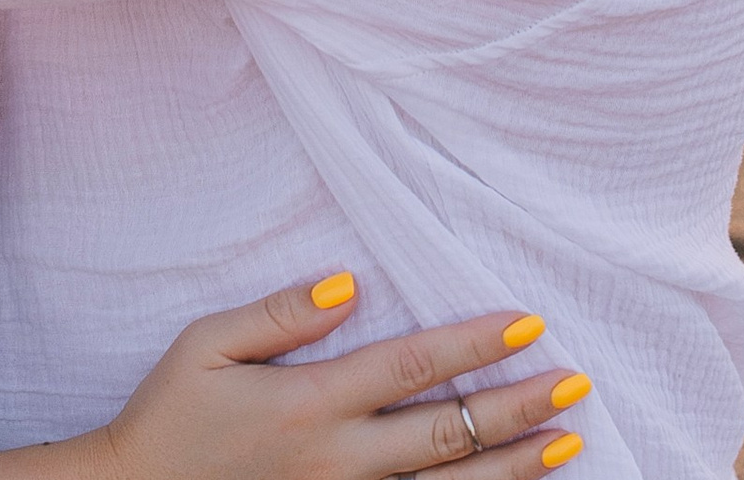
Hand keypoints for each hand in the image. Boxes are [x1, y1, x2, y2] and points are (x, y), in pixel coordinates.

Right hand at [99, 273, 590, 479]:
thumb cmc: (168, 415)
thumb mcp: (206, 343)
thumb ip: (280, 312)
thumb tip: (348, 283)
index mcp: (309, 403)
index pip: (411, 365)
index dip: (472, 343)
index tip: (527, 324)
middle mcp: (338, 460)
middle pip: (446, 431)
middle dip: (516, 408)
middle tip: (574, 383)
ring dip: (512, 468)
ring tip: (567, 445)